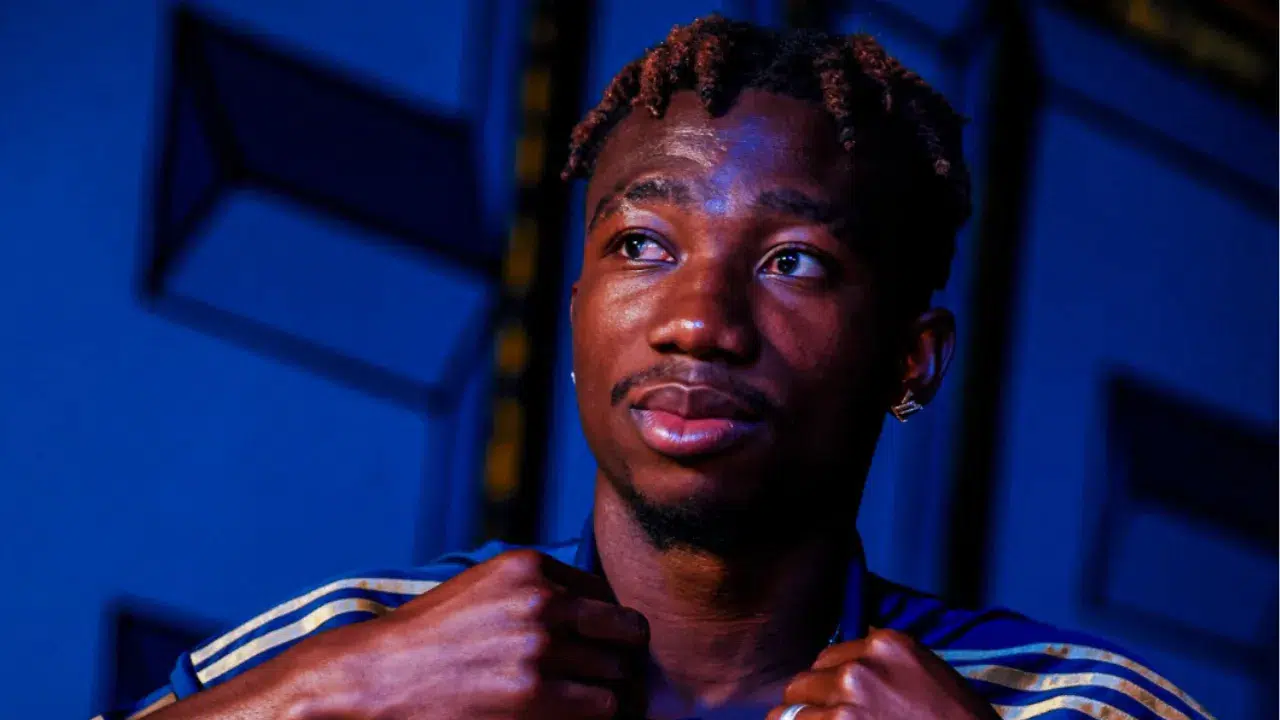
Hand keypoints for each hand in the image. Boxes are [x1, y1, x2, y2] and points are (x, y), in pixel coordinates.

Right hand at [295, 549, 649, 719]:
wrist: (377, 678)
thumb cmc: (431, 639)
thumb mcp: (484, 589)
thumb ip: (538, 591)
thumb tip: (600, 613)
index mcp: (530, 567)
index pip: (607, 595)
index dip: (607, 627)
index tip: (599, 648)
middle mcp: (542, 601)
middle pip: (627, 631)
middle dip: (624, 656)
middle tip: (612, 678)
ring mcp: (540, 648)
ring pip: (620, 674)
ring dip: (613, 692)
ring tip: (593, 704)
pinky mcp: (534, 695)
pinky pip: (602, 707)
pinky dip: (598, 716)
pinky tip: (575, 716)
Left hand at [765, 628, 998, 719]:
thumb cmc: (955, 719)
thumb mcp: (924, 673)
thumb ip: (884, 665)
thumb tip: (847, 665)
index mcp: (886, 644)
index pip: (829, 657)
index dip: (830, 682)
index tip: (839, 699)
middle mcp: (861, 665)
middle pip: (806, 679)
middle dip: (814, 702)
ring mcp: (846, 697)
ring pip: (792, 708)